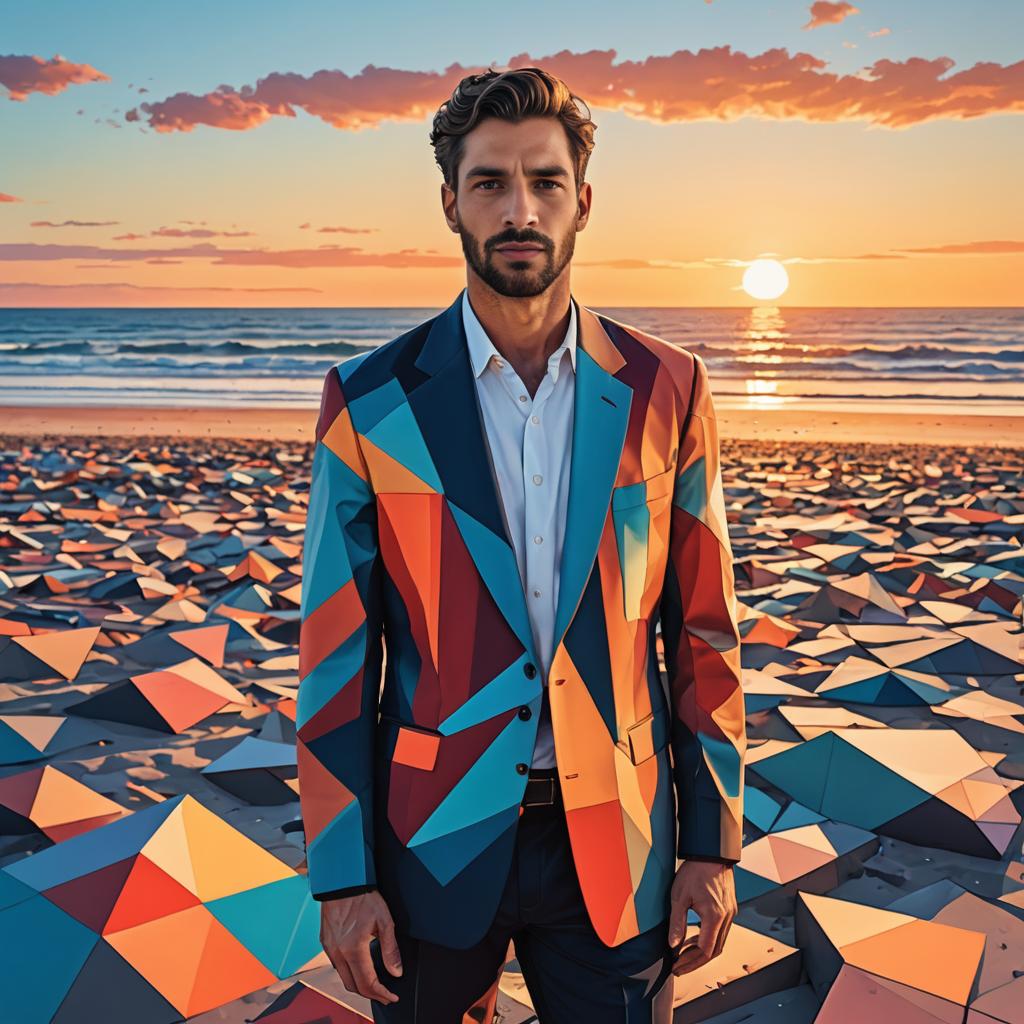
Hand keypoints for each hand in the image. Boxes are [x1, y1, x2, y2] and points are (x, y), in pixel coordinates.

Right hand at [320, 890, 402, 1004]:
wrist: (342, 882)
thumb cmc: (363, 896)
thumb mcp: (385, 921)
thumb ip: (390, 949)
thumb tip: (396, 971)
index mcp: (354, 949)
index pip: (368, 983)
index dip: (381, 994)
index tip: (391, 997)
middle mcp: (338, 952)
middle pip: (354, 986)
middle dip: (370, 994)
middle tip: (384, 994)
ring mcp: (330, 948)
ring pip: (343, 977)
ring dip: (358, 984)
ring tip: (373, 983)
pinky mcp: (325, 942)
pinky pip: (336, 965)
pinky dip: (348, 971)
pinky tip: (358, 966)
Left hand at [667, 860, 736, 975]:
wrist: (711, 853)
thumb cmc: (696, 870)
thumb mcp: (679, 896)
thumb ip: (676, 923)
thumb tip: (673, 945)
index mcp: (714, 916)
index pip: (705, 951)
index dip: (690, 962)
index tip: (677, 966)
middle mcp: (726, 918)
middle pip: (713, 951)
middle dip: (695, 962)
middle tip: (679, 967)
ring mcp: (730, 914)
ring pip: (719, 943)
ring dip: (702, 952)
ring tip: (683, 955)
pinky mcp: (729, 909)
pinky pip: (720, 932)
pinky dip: (707, 939)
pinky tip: (694, 939)